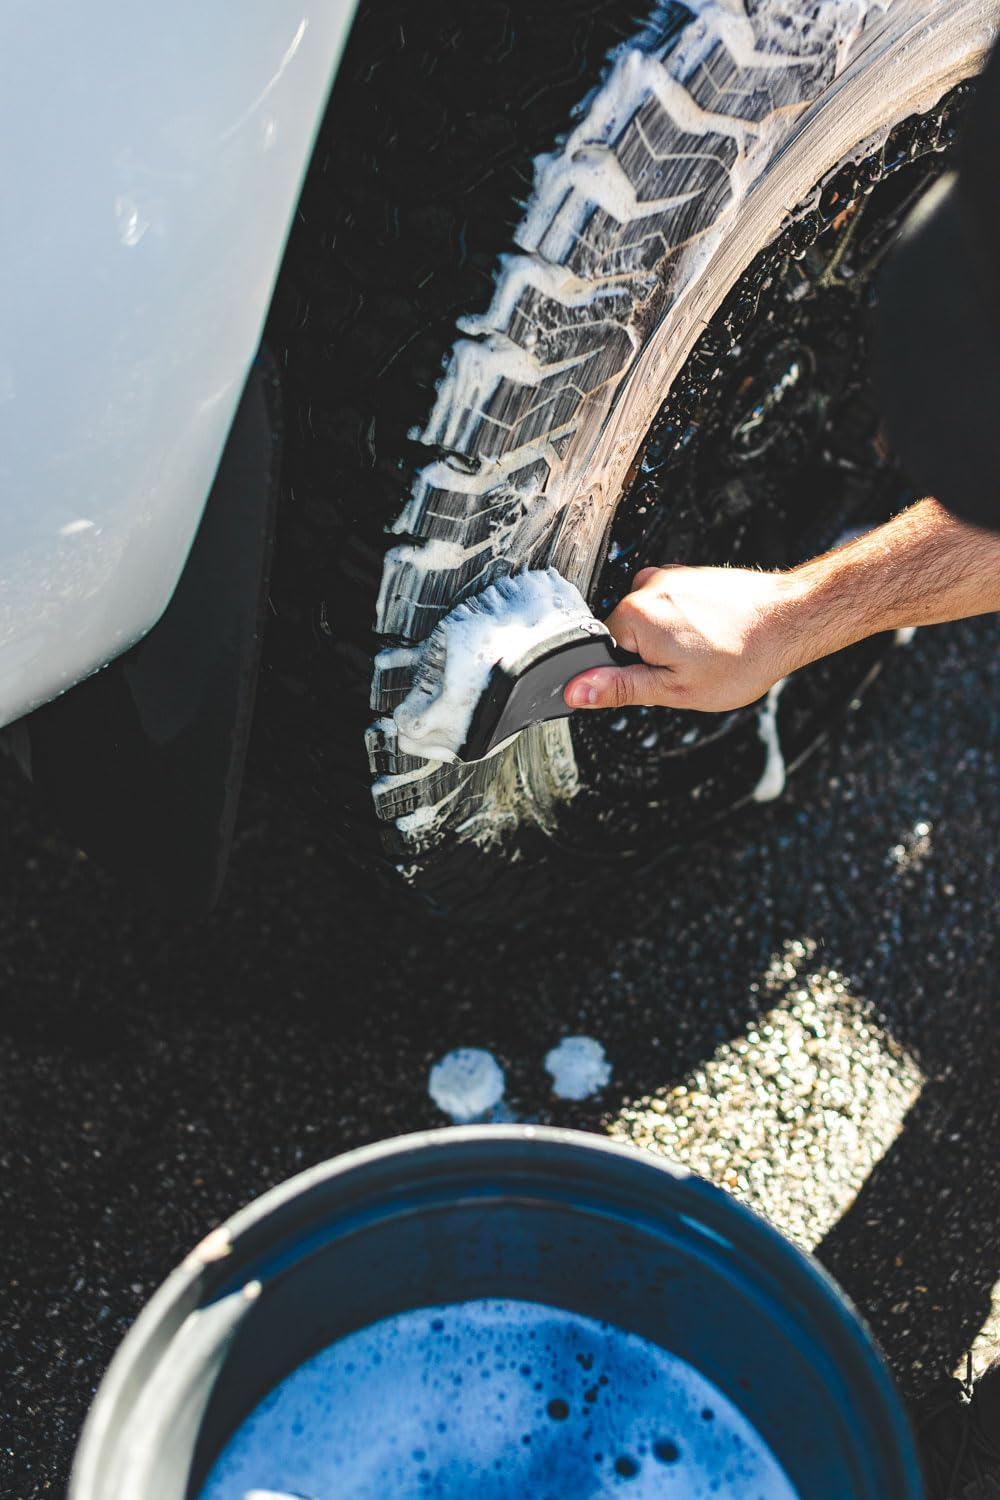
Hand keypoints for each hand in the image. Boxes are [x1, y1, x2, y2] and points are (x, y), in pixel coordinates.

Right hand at [564, 565, 798, 713]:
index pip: (605, 650)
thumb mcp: (674, 689)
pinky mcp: (690, 575)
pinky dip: (687, 624)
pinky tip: (713, 635)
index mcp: (635, 614)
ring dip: (671, 640)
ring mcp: (671, 577)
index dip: (632, 672)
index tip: (663, 677)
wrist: (789, 621)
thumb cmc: (741, 656)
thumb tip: (576, 690)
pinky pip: (672, 606)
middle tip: (689, 668)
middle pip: (627, 633)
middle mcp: (647, 586)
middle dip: (651, 655)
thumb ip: (620, 688)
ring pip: (651, 621)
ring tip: (706, 650)